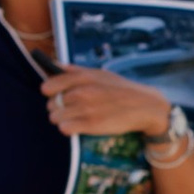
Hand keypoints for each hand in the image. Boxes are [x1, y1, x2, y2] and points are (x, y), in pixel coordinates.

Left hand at [39, 65, 174, 141]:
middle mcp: (82, 92)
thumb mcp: (100, 74)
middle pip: (51, 104)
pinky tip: (78, 126)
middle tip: (71, 109)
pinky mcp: (91, 125)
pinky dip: (68, 129)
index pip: (48, 86)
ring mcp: (86, 109)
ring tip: (75, 118)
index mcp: (83, 77)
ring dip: (62, 120)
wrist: (145, 106)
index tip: (55, 95)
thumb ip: (76, 70)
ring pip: (55, 118)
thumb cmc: (121, 90)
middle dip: (57, 108)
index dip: (50, 92)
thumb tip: (55, 65)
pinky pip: (64, 128)